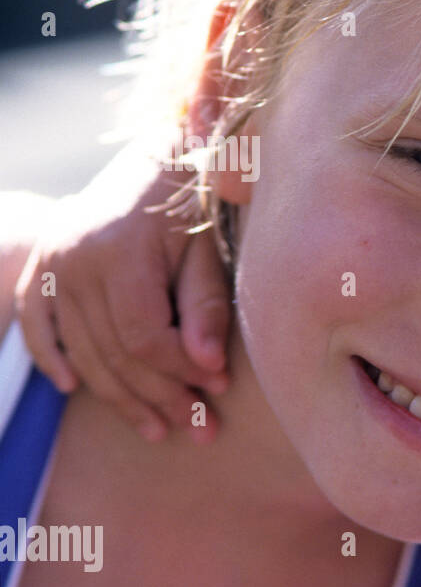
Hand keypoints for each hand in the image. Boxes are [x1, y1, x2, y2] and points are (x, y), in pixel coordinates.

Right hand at [14, 142, 231, 442]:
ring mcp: (51, 264)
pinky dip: (53, 359)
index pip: (144, 336)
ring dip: (120, 397)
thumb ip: (206, 307)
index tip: (218, 388)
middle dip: (160, 397)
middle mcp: (76, 259)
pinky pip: (38, 326)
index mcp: (121, 251)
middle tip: (199, 430)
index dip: (181, 371)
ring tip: (159, 429)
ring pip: (82, 351)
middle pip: (114, 352)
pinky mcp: (40, 267)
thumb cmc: (192, 206)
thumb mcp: (207, 249)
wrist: (154, 156)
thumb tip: (208, 367)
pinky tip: (74, 389)